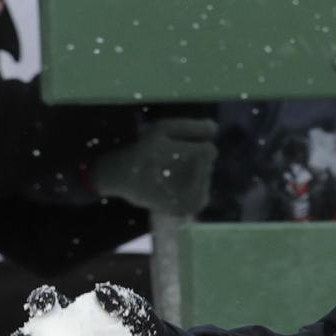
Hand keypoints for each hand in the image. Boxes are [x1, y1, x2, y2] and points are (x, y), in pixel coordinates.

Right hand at [92, 117, 218, 215]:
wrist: (120, 176)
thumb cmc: (143, 148)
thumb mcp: (164, 128)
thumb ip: (193, 127)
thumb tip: (215, 129)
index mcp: (201, 155)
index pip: (209, 150)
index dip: (191, 147)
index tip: (171, 150)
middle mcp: (205, 176)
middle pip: (207, 165)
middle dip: (192, 162)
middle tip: (166, 162)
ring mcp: (198, 195)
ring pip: (204, 180)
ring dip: (190, 176)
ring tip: (166, 175)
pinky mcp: (191, 208)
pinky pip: (199, 196)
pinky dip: (188, 191)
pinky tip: (171, 187)